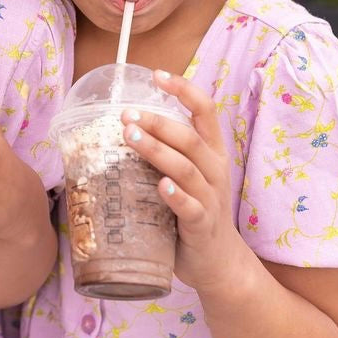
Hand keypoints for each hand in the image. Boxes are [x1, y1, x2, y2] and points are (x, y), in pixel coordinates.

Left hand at [120, 70, 238, 291]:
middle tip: (126, 114)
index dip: (184, 89)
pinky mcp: (202, 225)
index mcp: (212, 153)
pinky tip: (160, 186)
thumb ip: (164, 151)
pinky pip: (191, 208)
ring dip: (157, 151)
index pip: (206, 111)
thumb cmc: (193, 210)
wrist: (217, 262)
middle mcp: (215, 171)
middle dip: (157, 122)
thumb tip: (120, 125)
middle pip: (189, 138)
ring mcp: (211, 199)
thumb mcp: (186, 175)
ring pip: (187, 168)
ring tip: (130, 138)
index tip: (157, 75)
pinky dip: (176, 196)